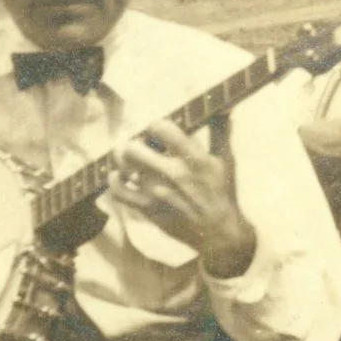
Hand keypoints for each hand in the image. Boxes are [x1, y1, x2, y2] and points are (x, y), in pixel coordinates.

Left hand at [112, 115, 257, 277]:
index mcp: (193, 159)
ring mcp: (157, 193)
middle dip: (134, 140)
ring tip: (129, 156)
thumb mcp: (226, 160)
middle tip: (139, 143)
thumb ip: (221, 131)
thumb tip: (223, 106)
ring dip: (122, 157)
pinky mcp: (148, 210)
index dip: (154, 124)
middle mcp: (172, 174)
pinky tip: (121, 176)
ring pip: (123, 166)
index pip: (161, 128)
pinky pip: (118, 191)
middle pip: (134, 147)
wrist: (219, 234)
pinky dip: (114, 180)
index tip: (157, 129)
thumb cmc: (223, 194)